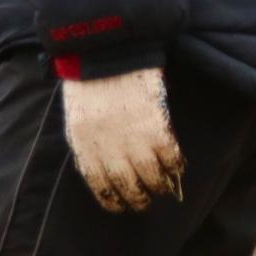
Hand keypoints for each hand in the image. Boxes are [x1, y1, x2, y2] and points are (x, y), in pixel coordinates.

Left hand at [61, 68, 183, 211]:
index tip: (121, 207)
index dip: (112, 201)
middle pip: (127, 186)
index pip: (100, 185)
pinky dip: (176, 165)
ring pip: (152, 177)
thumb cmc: (88, 79)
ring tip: (164, 188)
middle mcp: (109, 147)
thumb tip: (99, 168)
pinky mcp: (156, 124)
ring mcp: (134, 137)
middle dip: (138, 199)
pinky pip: (170, 156)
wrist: (107, 48)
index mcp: (84, 145)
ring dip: (159, 187)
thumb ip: (87, 143)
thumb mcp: (77, 116)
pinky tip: (177, 166)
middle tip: (145, 202)